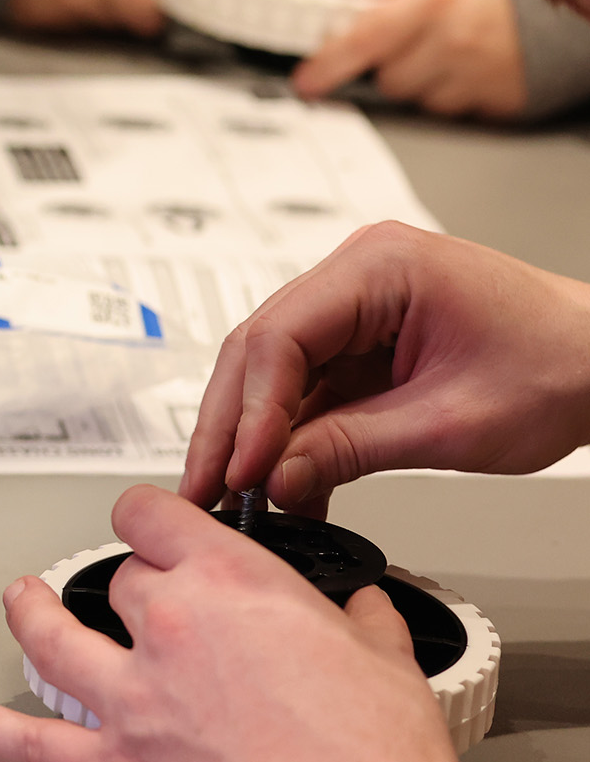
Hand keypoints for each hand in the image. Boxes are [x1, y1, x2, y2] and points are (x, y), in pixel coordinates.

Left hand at [0, 486, 454, 761]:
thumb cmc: (378, 758)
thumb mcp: (391, 667)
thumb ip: (364, 624)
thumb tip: (365, 611)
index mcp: (233, 586)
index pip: (155, 515)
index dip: (153, 517)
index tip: (157, 525)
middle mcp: (170, 629)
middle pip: (123, 582)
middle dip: (137, 589)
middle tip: (152, 606)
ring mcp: (134, 700)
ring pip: (53, 637)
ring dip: (33, 619)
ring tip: (21, 604)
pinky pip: (32, 747)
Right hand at [180, 221, 589, 517]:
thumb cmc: (561, 367)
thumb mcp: (452, 423)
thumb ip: (352, 448)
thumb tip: (277, 477)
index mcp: (379, 266)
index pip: (280, 336)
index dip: (251, 411)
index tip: (241, 472)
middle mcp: (358, 274)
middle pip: (260, 350)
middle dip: (231, 426)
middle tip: (207, 487)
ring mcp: (357, 305)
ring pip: (274, 371)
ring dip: (256, 436)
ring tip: (238, 494)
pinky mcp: (363, 339)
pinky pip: (309, 387)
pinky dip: (292, 436)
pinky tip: (282, 481)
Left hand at [290, 0, 525, 117]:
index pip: (363, 39)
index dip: (328, 64)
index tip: (307, 81)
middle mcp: (455, 40)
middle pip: (386, 76)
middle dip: (388, 59)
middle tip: (411, 35)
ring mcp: (478, 73)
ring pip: (417, 96)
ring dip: (418, 76)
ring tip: (444, 44)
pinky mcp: (499, 98)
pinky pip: (452, 107)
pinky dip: (450, 89)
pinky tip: (466, 62)